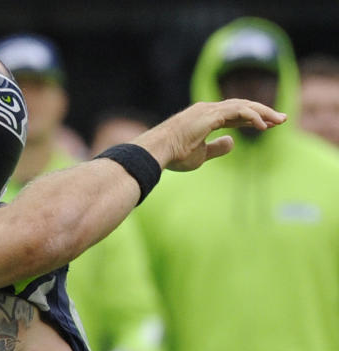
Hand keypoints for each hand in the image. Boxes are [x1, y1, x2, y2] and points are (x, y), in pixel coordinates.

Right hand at [134, 99, 286, 171]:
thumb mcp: (201, 154)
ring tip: (280, 120)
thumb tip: (233, 142)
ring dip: (264, 112)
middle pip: (242, 107)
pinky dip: (253, 116)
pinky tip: (264, 126)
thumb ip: (218, 148)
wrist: (158, 151)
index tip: (269, 125)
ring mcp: (209, 110)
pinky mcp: (210, 114)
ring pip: (243, 106)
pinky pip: (238, 111)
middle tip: (282, 119)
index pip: (235, 115)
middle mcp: (208, 110)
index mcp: (205, 118)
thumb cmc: (174, 155)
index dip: (252, 119)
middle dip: (263, 112)